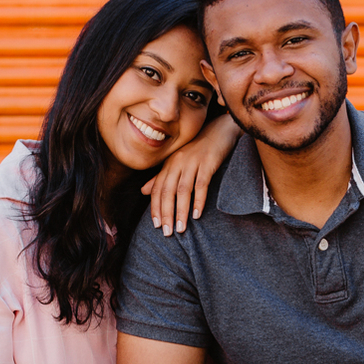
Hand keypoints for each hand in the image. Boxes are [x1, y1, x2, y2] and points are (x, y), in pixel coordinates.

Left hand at [140, 114, 238, 235]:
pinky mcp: (208, 163)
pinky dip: (199, 200)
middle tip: (167, 232)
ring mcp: (192, 162)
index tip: (156, 225)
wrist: (220, 131)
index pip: (158, 189)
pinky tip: (197, 214)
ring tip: (181, 229)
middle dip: (166, 213)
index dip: (156, 207)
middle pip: (168, 191)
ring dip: (181, 211)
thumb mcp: (177, 162)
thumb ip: (161, 177)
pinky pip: (201, 184)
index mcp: (169, 164)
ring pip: (183, 190)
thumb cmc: (198, 149)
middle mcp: (177, 163)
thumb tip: (143, 191)